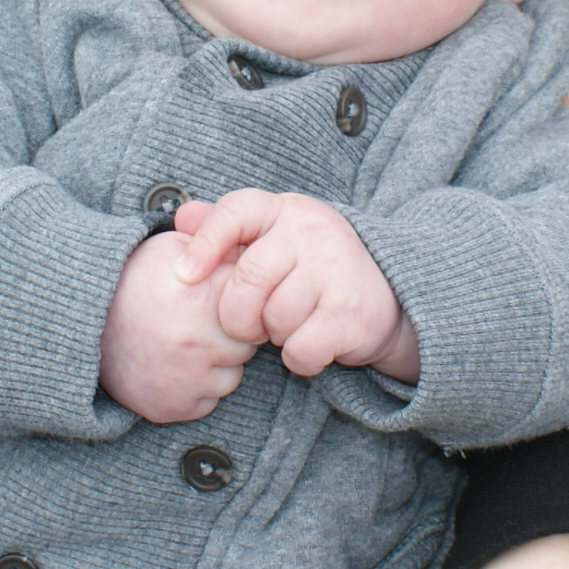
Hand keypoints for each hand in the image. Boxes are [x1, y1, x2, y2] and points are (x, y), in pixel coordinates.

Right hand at [98, 229, 253, 422]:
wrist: (81, 318)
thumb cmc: (133, 279)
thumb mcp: (174, 248)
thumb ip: (219, 249)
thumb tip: (256, 251)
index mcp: (206, 299)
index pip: (256, 307)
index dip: (239, 301)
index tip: (219, 296)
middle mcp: (199, 343)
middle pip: (247, 345)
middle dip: (231, 333)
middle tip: (199, 320)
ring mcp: (185, 379)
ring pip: (230, 377)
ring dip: (216, 364)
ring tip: (183, 341)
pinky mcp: (170, 407)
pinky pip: (207, 402)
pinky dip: (196, 388)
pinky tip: (174, 364)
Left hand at [169, 191, 419, 380]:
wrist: (386, 297)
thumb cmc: (311, 267)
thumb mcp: (272, 236)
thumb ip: (226, 227)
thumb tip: (182, 218)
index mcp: (283, 210)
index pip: (235, 213)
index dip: (204, 245)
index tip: (184, 275)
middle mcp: (311, 232)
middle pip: (247, 280)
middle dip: (237, 315)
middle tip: (250, 323)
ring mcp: (334, 270)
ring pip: (274, 318)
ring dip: (274, 335)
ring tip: (290, 324)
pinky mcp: (351, 313)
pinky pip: (300, 348)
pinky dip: (298, 357)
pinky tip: (310, 344)